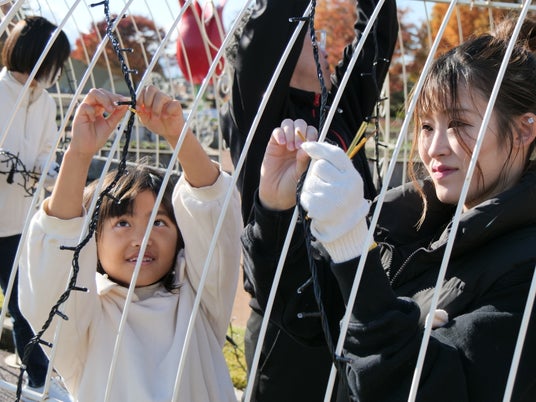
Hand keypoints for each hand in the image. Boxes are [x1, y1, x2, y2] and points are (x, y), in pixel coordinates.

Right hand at [70, 88, 128, 158]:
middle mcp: (92, 106)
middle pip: (100, 91)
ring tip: (109, 111)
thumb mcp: (111, 124)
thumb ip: (118, 114)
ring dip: (104, 100)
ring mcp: (85, 109)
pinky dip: (92, 111)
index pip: (107, 95)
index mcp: (99, 107)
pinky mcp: (79, 114)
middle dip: (111, 97)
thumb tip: (126, 104)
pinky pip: (85, 106)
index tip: (126, 102)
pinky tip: (94, 120)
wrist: (87, 148)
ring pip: (93, 93)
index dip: (117, 97)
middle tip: (117, 107)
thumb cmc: (97, 137)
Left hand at [136, 85, 184, 146]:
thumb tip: (132, 105)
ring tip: (156, 117)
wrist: (168, 132)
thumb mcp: (145, 119)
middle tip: (147, 111)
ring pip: (161, 96)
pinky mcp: (176, 105)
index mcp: (150, 98)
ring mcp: (168, 100)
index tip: (139, 107)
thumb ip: (139, 112)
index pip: (143, 90)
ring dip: (156, 108)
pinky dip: (167, 111)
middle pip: (151, 88)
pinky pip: (173, 103)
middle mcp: (159, 97)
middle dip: (147, 100)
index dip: (140, 97)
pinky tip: (165, 117)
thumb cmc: (157, 124)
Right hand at [259, 119, 317, 210]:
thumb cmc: (293, 184)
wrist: (277, 194)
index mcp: (308, 149)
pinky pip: (276, 131)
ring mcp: (285, 142)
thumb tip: (307, 147)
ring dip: (290, 132)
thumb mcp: (302, 173)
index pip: (312, 133)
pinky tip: (282, 144)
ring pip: (289, 124)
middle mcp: (297, 143)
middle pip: (301, 124)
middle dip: (300, 132)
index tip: (309, 145)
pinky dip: (280, 134)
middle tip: (298, 146)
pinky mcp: (273, 144)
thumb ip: (305, 160)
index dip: (311, 135)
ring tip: (289, 147)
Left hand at [300, 141, 369, 262]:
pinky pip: (305, 195)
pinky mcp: (321, 209)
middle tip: (322, 183)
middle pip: (319, 167)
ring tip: (320, 195)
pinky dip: (307, 198)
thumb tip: (311, 146)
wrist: (346, 228)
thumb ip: (335, 164)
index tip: (306, 145)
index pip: (335, 154)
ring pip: (310, 181)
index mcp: (353, 176)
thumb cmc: (344, 199)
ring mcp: (333, 198)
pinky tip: (316, 204)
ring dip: (310, 186)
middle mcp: (346, 186)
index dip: (319, 147)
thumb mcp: (347, 180)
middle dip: (316, 172)